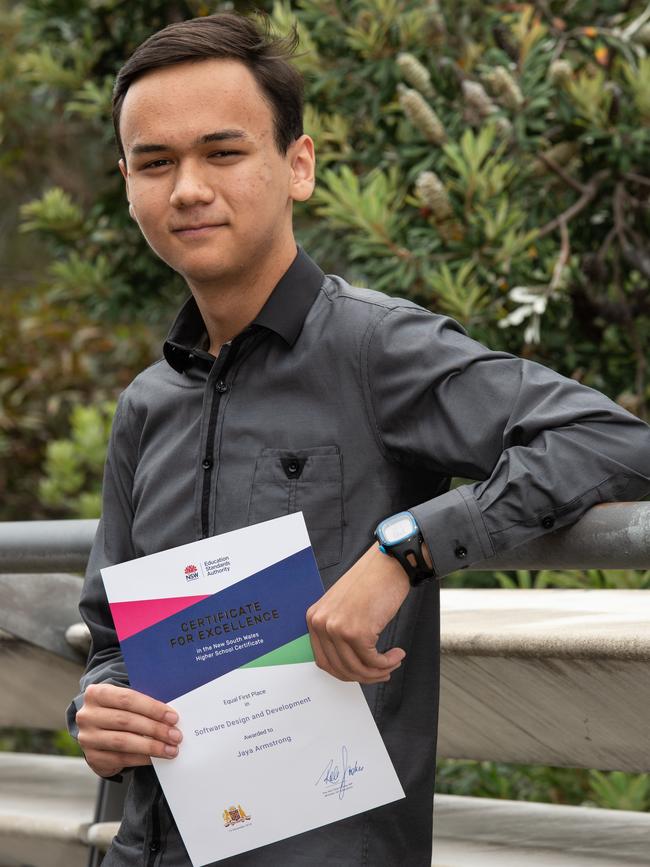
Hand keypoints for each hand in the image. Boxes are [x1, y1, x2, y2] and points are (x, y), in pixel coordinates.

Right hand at [76, 683, 181, 777]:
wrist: (98, 732)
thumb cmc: (119, 712)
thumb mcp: (125, 702)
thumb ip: (142, 704)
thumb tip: (170, 716)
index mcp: (96, 693)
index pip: (127, 699)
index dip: (152, 708)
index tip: (173, 717)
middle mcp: (87, 715)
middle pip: (126, 721)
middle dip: (155, 729)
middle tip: (176, 736)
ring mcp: (87, 738)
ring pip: (123, 742)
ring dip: (151, 746)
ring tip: (170, 749)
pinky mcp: (92, 757)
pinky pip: (121, 759)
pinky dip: (142, 758)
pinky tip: (156, 758)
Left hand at [306, 542, 409, 683]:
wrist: (388, 564)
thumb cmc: (371, 582)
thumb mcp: (342, 606)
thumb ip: (338, 630)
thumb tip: (348, 663)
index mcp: (314, 617)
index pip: (323, 661)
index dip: (344, 672)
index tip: (360, 672)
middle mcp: (321, 623)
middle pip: (339, 668)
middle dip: (363, 676)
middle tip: (381, 672)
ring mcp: (338, 628)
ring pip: (356, 668)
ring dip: (377, 671)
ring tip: (392, 663)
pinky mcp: (357, 632)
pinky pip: (373, 661)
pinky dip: (387, 663)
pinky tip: (397, 655)